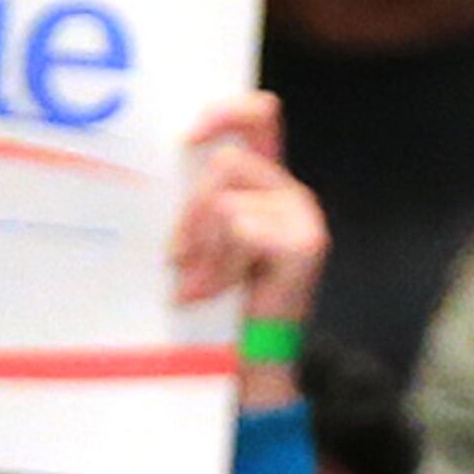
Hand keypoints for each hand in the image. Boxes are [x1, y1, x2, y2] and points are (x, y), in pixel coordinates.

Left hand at [173, 99, 329, 399]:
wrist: (254, 361)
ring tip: (202, 284)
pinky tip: (218, 291)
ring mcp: (304, 217)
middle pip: (225, 164)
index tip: (188, 139)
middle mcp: (292, 192)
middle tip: (178, 258)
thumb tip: (168, 163)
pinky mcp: (304, 244)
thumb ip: (201, 198)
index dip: (225, 112)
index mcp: (270, 183)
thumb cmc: (224, 302)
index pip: (260, 116)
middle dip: (192, 213)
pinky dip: (219, 265)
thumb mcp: (206, 238)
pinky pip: (240, 229)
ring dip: (203, 247)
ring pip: (226, 200)